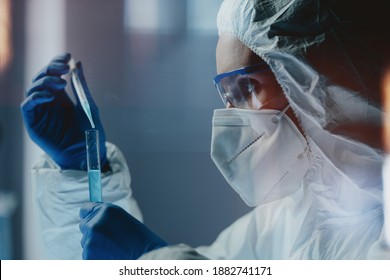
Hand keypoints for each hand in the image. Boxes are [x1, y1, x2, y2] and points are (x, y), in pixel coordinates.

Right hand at [21, 53, 107, 169]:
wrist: (88, 154)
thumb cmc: (90, 133)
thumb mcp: (88, 106)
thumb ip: (81, 86)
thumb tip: (78, 63)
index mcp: (61, 97)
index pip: (53, 75)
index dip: (56, 63)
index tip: (67, 56)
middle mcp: (49, 102)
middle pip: (41, 78)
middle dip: (50, 69)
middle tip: (63, 67)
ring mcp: (40, 112)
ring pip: (32, 89)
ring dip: (45, 82)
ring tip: (61, 84)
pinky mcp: (34, 124)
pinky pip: (28, 106)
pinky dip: (36, 97)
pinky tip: (49, 96)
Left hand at [79, 203, 167, 259]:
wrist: (144, 254)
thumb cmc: (138, 237)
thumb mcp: (123, 218)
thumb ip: (105, 215)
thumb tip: (87, 214)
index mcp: (105, 210)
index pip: (85, 209)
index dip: (90, 215)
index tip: (92, 218)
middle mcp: (95, 223)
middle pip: (85, 226)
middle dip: (94, 231)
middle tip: (111, 238)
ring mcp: (90, 240)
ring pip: (86, 242)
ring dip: (95, 245)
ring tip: (113, 248)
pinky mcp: (88, 256)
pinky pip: (87, 255)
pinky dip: (96, 257)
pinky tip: (110, 255)